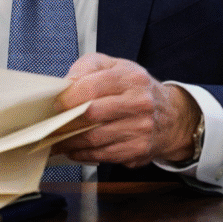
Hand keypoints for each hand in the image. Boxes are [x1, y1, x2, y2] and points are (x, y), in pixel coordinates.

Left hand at [53, 53, 200, 167]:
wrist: (171, 116)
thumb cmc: (136, 90)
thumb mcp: (117, 66)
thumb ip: (89, 67)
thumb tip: (65, 84)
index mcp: (131, 78)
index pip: (92, 86)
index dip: (68, 97)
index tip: (56, 104)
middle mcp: (138, 102)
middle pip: (91, 114)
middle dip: (66, 120)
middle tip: (51, 123)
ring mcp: (140, 128)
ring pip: (94, 138)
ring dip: (69, 141)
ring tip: (56, 139)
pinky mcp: (137, 150)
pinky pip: (102, 155)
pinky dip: (82, 154)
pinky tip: (74, 149)